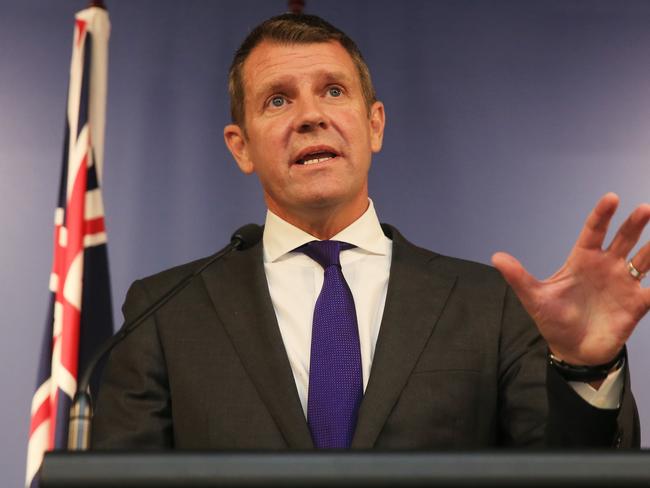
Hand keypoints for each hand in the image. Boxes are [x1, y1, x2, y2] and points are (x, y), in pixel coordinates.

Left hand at [492, 193, 649, 365]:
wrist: (573, 350)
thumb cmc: (554, 320)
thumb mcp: (534, 298)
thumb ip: (518, 277)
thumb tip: (496, 257)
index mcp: (583, 260)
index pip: (593, 231)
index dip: (602, 215)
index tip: (611, 198)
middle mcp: (606, 266)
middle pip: (623, 239)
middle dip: (634, 224)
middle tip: (644, 209)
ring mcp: (624, 283)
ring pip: (644, 259)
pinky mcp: (637, 304)